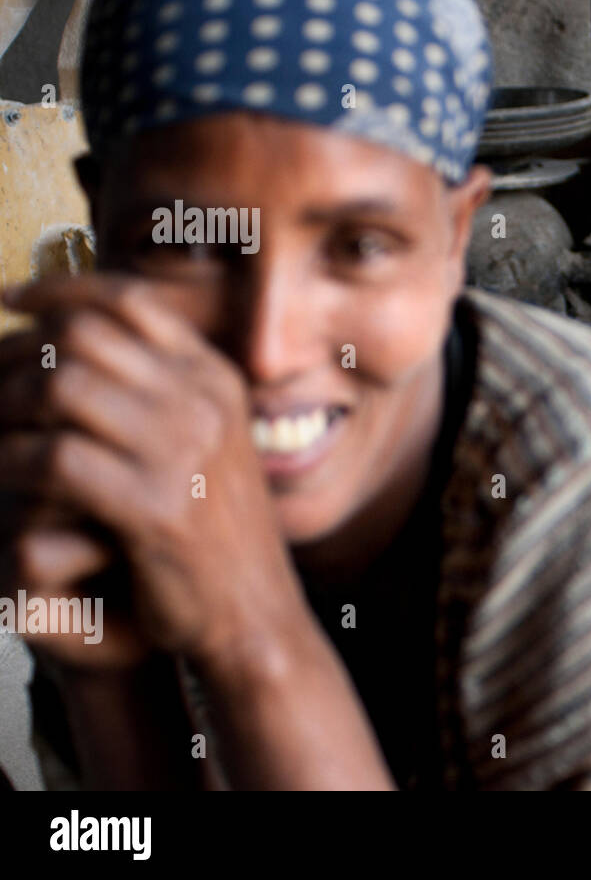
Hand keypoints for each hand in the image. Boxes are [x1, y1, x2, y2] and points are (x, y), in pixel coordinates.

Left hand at [0, 276, 309, 670]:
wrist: (255, 612)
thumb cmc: (213, 529)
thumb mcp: (205, 441)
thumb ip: (160, 389)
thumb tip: (78, 331)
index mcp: (215, 379)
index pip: (129, 301)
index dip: (60, 289)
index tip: (12, 298)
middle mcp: (204, 403)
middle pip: (83, 335)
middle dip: (15, 349)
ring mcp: (184, 452)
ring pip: (59, 386)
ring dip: (2, 404)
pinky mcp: (154, 507)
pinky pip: (53, 458)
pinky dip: (9, 460)